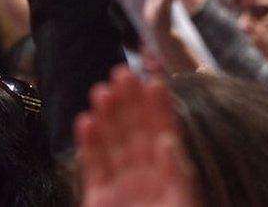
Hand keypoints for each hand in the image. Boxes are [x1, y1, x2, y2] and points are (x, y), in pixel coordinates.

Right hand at [75, 67, 198, 206]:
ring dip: (107, 117)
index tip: (153, 82)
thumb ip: (176, 174)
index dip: (158, 107)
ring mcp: (121, 184)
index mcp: (169, 172)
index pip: (164, 131)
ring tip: (102, 91)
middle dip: (129, 102)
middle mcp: (145, 173)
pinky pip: (94, 167)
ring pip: (113, 143)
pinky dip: (89, 145)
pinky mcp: (99, 197)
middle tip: (122, 73)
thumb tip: (168, 141)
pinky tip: (86, 122)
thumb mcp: (181, 202)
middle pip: (136, 131)